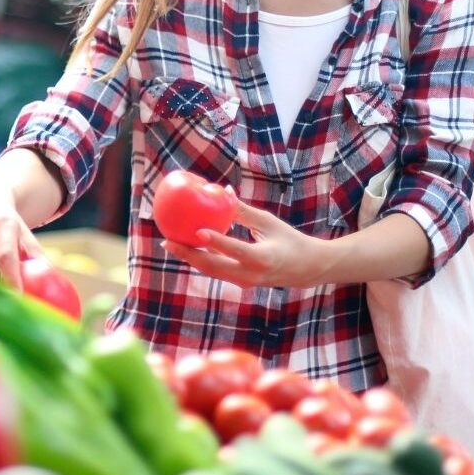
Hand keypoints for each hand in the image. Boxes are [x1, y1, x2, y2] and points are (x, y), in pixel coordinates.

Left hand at [162, 201, 329, 288]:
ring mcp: (244, 282)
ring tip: (170, 244)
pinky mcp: (240, 283)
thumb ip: (243, 211)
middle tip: (168, 241)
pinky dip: (201, 259)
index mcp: (263, 258)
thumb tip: (222, 191)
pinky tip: (186, 247)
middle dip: (188, 254)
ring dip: (190, 258)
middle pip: (213, 266)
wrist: (306, 269)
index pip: (235, 250)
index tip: (197, 231)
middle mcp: (251, 274)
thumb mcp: (268, 222)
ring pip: (211, 271)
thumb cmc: (289, 239)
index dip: (216, 241)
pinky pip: (216, 272)